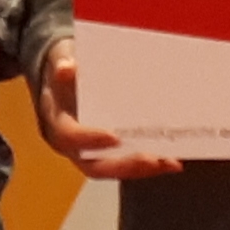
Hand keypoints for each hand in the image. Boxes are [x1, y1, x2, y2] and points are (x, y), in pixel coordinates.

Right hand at [31, 39, 184, 180]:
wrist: (66, 79)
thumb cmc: (66, 70)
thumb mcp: (61, 60)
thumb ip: (63, 63)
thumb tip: (67, 68)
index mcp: (57, 122)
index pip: (70, 136)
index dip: (90, 139)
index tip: (114, 137)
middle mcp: (71, 145)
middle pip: (94, 165)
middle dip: (124, 165)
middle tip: (152, 159)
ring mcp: (90, 153)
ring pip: (113, 169)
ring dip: (142, 169)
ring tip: (170, 162)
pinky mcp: (109, 154)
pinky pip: (127, 165)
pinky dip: (149, 165)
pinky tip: (172, 162)